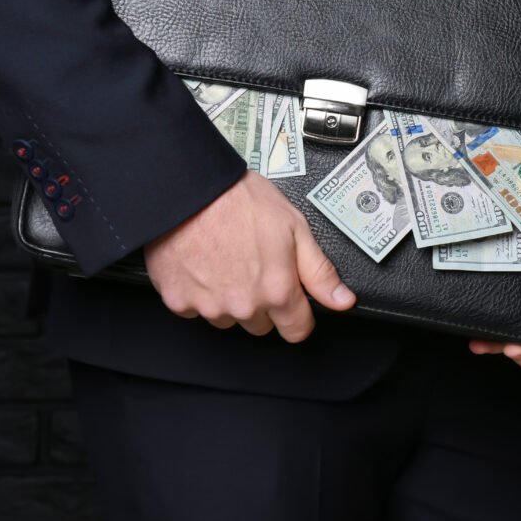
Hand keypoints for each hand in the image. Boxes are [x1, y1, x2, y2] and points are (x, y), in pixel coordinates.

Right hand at [143, 170, 354, 341]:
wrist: (190, 190)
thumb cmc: (239, 201)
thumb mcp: (295, 228)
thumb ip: (320, 271)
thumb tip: (342, 300)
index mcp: (276, 290)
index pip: (297, 330)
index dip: (298, 314)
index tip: (293, 301)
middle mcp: (244, 305)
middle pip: (261, 324)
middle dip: (263, 303)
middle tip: (255, 265)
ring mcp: (209, 306)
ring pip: (228, 318)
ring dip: (230, 298)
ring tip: (227, 260)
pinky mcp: (178, 300)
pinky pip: (194, 308)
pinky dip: (199, 292)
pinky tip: (203, 264)